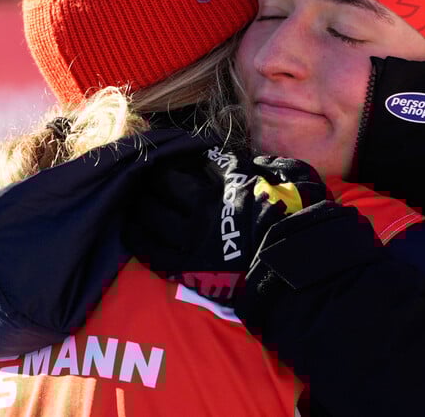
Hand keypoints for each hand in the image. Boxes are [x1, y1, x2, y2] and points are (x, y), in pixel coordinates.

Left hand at [124, 147, 328, 299]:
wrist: (291, 270)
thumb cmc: (292, 221)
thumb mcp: (287, 178)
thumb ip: (263, 162)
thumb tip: (240, 155)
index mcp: (224, 189)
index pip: (187, 165)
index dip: (173, 158)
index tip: (167, 156)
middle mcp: (202, 213)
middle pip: (162, 187)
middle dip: (151, 178)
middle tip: (144, 174)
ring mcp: (191, 242)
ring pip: (151, 216)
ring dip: (139, 204)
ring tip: (135, 198)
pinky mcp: (185, 269)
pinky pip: (150, 251)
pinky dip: (137, 237)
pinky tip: (131, 228)